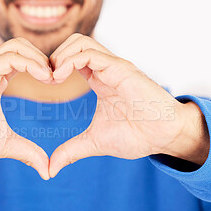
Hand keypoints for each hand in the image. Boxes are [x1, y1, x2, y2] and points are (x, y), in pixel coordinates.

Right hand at [0, 38, 52, 179]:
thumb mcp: (4, 144)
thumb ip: (27, 152)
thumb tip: (47, 171)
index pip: (24, 60)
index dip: (44, 67)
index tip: (58, 83)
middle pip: (23, 46)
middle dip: (44, 58)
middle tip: (58, 77)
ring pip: (16, 46)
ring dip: (39, 58)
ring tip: (52, 77)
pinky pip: (8, 58)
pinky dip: (29, 63)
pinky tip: (43, 77)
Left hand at [49, 34, 208, 177]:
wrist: (165, 137)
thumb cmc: (137, 135)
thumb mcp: (95, 143)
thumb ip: (71, 151)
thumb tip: (50, 169)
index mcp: (99, 80)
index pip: (72, 58)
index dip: (54, 67)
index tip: (46, 85)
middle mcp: (106, 69)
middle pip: (74, 42)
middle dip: (54, 56)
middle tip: (47, 79)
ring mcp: (114, 67)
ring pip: (81, 41)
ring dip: (60, 56)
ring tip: (53, 78)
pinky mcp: (121, 69)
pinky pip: (90, 53)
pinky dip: (69, 60)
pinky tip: (60, 77)